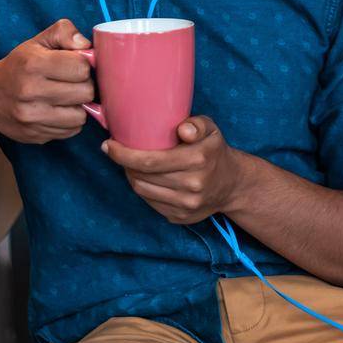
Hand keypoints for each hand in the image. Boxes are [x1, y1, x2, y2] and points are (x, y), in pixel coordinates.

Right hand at [0, 20, 94, 143]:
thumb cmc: (18, 66)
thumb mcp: (37, 41)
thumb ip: (64, 32)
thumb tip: (86, 45)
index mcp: (33, 64)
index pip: (82, 67)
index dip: (83, 65)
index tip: (74, 65)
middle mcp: (31, 91)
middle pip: (86, 92)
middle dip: (84, 85)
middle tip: (72, 82)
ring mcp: (32, 117)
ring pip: (80, 116)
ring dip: (78, 106)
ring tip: (65, 98)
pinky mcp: (35, 135)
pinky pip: (71, 131)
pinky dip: (69, 121)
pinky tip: (57, 111)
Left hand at [104, 116, 247, 224]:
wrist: (232, 184)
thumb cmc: (214, 151)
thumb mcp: (211, 129)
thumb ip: (196, 124)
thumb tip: (182, 130)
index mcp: (198, 159)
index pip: (150, 161)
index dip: (124, 155)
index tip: (109, 145)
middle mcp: (192, 185)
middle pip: (143, 177)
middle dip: (124, 164)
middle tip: (117, 152)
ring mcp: (186, 205)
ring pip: (143, 191)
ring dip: (131, 177)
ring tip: (129, 165)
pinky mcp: (181, 217)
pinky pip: (151, 203)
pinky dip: (143, 190)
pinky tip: (143, 178)